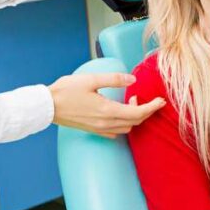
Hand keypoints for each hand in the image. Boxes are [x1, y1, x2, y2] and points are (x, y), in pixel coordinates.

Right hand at [49, 73, 164, 137]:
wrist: (47, 106)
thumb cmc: (66, 91)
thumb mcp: (91, 79)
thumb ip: (114, 79)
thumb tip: (133, 78)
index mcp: (108, 110)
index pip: (138, 112)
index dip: (153, 107)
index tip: (161, 100)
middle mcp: (106, 122)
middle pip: (135, 121)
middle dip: (147, 111)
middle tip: (150, 99)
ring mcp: (100, 128)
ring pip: (127, 128)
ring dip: (135, 117)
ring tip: (131, 101)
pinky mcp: (94, 130)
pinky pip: (116, 131)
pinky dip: (124, 123)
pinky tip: (120, 113)